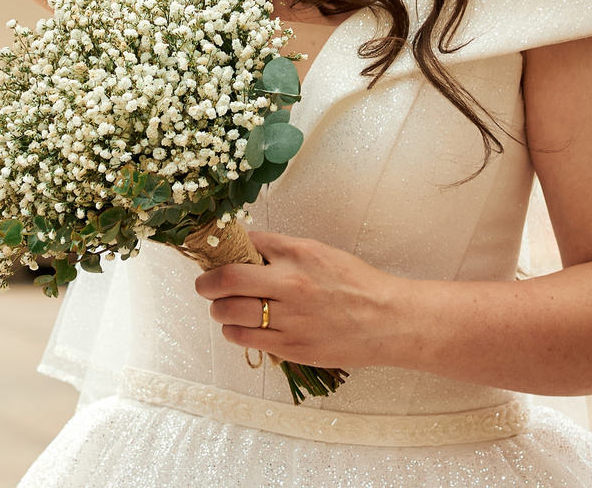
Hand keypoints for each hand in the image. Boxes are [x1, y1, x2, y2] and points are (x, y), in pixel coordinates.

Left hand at [196, 231, 413, 372]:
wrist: (386, 320)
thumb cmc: (355, 284)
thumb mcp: (320, 253)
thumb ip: (282, 251)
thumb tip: (245, 249)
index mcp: (298, 253)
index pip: (244, 245)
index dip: (224, 251)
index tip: (216, 257)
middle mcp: (290, 283)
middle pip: (227, 279)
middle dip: (207, 283)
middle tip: (204, 285)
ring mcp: (289, 317)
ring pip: (229, 313)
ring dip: (218, 310)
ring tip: (223, 308)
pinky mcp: (290, 346)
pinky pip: (245, 339)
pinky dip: (234, 331)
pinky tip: (240, 326)